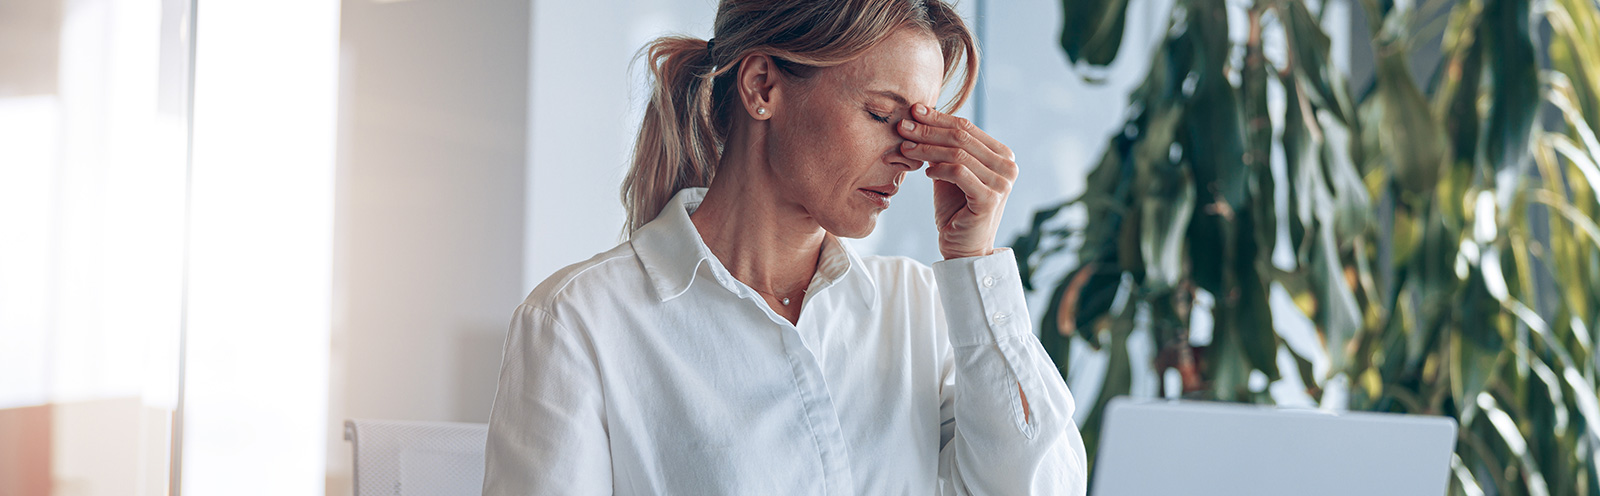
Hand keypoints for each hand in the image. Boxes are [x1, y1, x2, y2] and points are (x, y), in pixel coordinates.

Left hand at [897, 103, 1016, 259]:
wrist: (963, 248)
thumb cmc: (956, 210)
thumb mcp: (948, 173)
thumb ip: (943, 149)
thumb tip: (920, 118)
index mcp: (1002, 155)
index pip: (967, 127)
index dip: (938, 118)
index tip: (913, 110)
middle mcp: (1007, 166)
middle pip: (961, 137)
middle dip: (928, 129)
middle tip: (902, 125)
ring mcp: (1002, 183)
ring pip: (958, 153)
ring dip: (927, 148)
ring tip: (905, 147)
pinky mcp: (990, 199)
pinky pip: (958, 172)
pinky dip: (938, 168)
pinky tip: (925, 172)